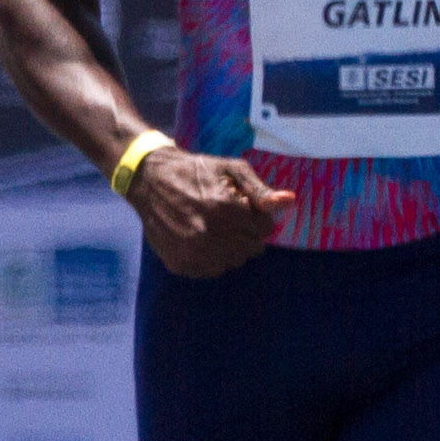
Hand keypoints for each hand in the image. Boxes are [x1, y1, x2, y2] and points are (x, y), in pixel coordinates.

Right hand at [127, 147, 294, 277]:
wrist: (150, 180)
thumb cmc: (196, 172)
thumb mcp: (230, 170)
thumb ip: (260, 190)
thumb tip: (289, 201)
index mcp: (224, 208)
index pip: (264, 230)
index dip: (258, 219)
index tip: (244, 209)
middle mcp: (208, 233)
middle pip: (251, 249)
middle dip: (247, 234)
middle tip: (230, 219)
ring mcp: (191, 251)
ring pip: (232, 262)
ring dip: (231, 248)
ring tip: (216, 228)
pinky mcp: (179, 263)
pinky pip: (211, 271)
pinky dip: (212, 258)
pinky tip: (202, 240)